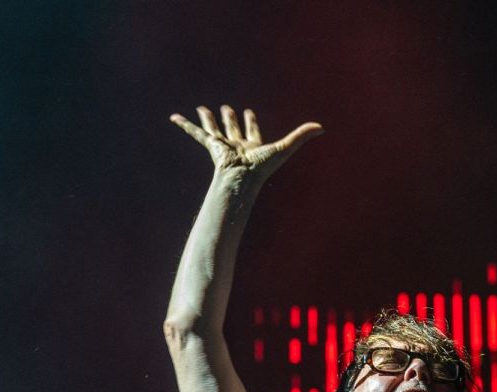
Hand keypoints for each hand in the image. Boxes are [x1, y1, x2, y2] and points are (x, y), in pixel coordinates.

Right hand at [170, 105, 322, 179]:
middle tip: (227, 109)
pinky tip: (174, 117)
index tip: (248, 112)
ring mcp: (222, 146)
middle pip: (232, 129)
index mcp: (253, 146)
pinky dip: (185, 125)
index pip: (252, 131)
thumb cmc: (262, 167)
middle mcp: (237, 146)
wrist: (242, 179)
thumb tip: (322, 127)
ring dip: (209, 119)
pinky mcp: (210, 146)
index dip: (251, 122)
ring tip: (203, 108)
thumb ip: (301, 136)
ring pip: (214, 129)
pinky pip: (195, 133)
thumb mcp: (284, 147)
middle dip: (230, 119)